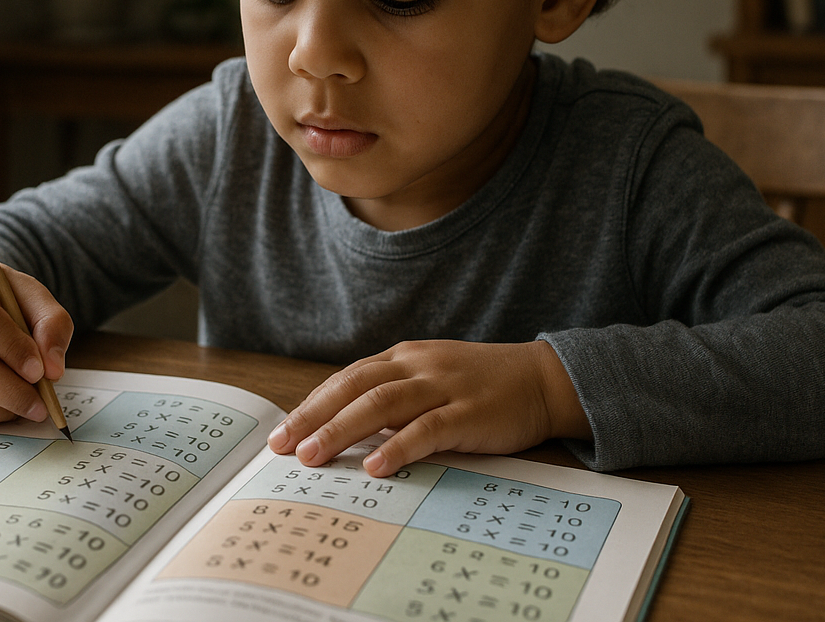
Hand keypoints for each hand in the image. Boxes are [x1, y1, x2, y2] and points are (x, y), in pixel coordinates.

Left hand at [266, 340, 590, 477]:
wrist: (543, 379)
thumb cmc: (481, 387)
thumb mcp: (431, 381)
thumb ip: (394, 399)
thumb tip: (344, 433)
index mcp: (404, 358)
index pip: (346, 379)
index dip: (311, 405)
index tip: (281, 433)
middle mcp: (417, 366)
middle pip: (354, 387)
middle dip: (313, 417)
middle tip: (282, 446)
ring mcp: (443, 387)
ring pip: (381, 404)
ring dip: (341, 430)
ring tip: (313, 457)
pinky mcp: (468, 412)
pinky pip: (427, 428)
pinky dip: (398, 447)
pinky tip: (375, 466)